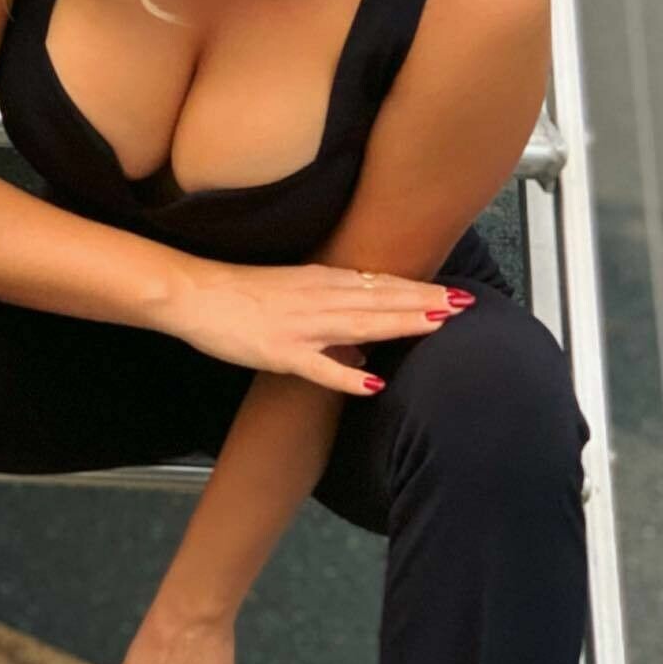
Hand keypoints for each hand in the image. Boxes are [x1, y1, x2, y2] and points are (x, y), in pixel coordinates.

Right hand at [167, 260, 468, 393]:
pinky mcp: (280, 352)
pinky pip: (319, 366)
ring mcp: (301, 325)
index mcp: (322, 282)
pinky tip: (374, 381)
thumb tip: (367, 349)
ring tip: (437, 324)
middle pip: (380, 301)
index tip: (455, 295)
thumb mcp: (294, 297)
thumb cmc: (242, 295)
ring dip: (400, 323)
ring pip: (360, 323)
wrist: (196, 294)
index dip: (419, 292)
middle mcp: (318, 298)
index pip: (381, 286)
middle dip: (424, 303)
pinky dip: (347, 374)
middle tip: (465, 304)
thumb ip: (333, 318)